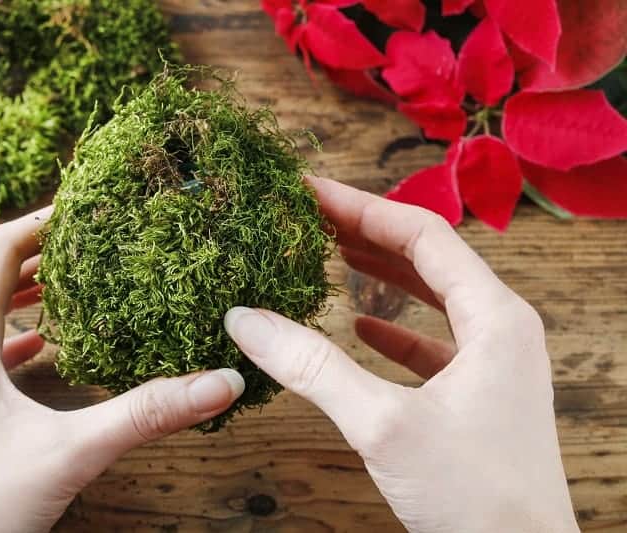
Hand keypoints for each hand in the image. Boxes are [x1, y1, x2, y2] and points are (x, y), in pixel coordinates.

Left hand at [0, 207, 244, 532]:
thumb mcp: (70, 453)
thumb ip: (146, 415)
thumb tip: (220, 382)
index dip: (39, 221)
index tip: (83, 206)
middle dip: (37, 255)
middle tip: (87, 242)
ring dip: (22, 295)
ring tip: (68, 286)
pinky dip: (13, 340)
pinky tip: (42, 350)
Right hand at [225, 177, 578, 532]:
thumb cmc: (473, 497)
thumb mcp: (383, 425)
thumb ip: (313, 367)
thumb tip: (245, 319)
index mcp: (496, 317)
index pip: (422, 234)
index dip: (360, 206)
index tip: (308, 190)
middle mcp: (501, 328)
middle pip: (427, 258)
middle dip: (366, 232)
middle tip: (309, 215)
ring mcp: (493, 362)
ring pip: (430, 296)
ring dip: (379, 273)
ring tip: (328, 252)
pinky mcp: (476, 395)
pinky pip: (432, 340)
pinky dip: (393, 326)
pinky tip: (358, 322)